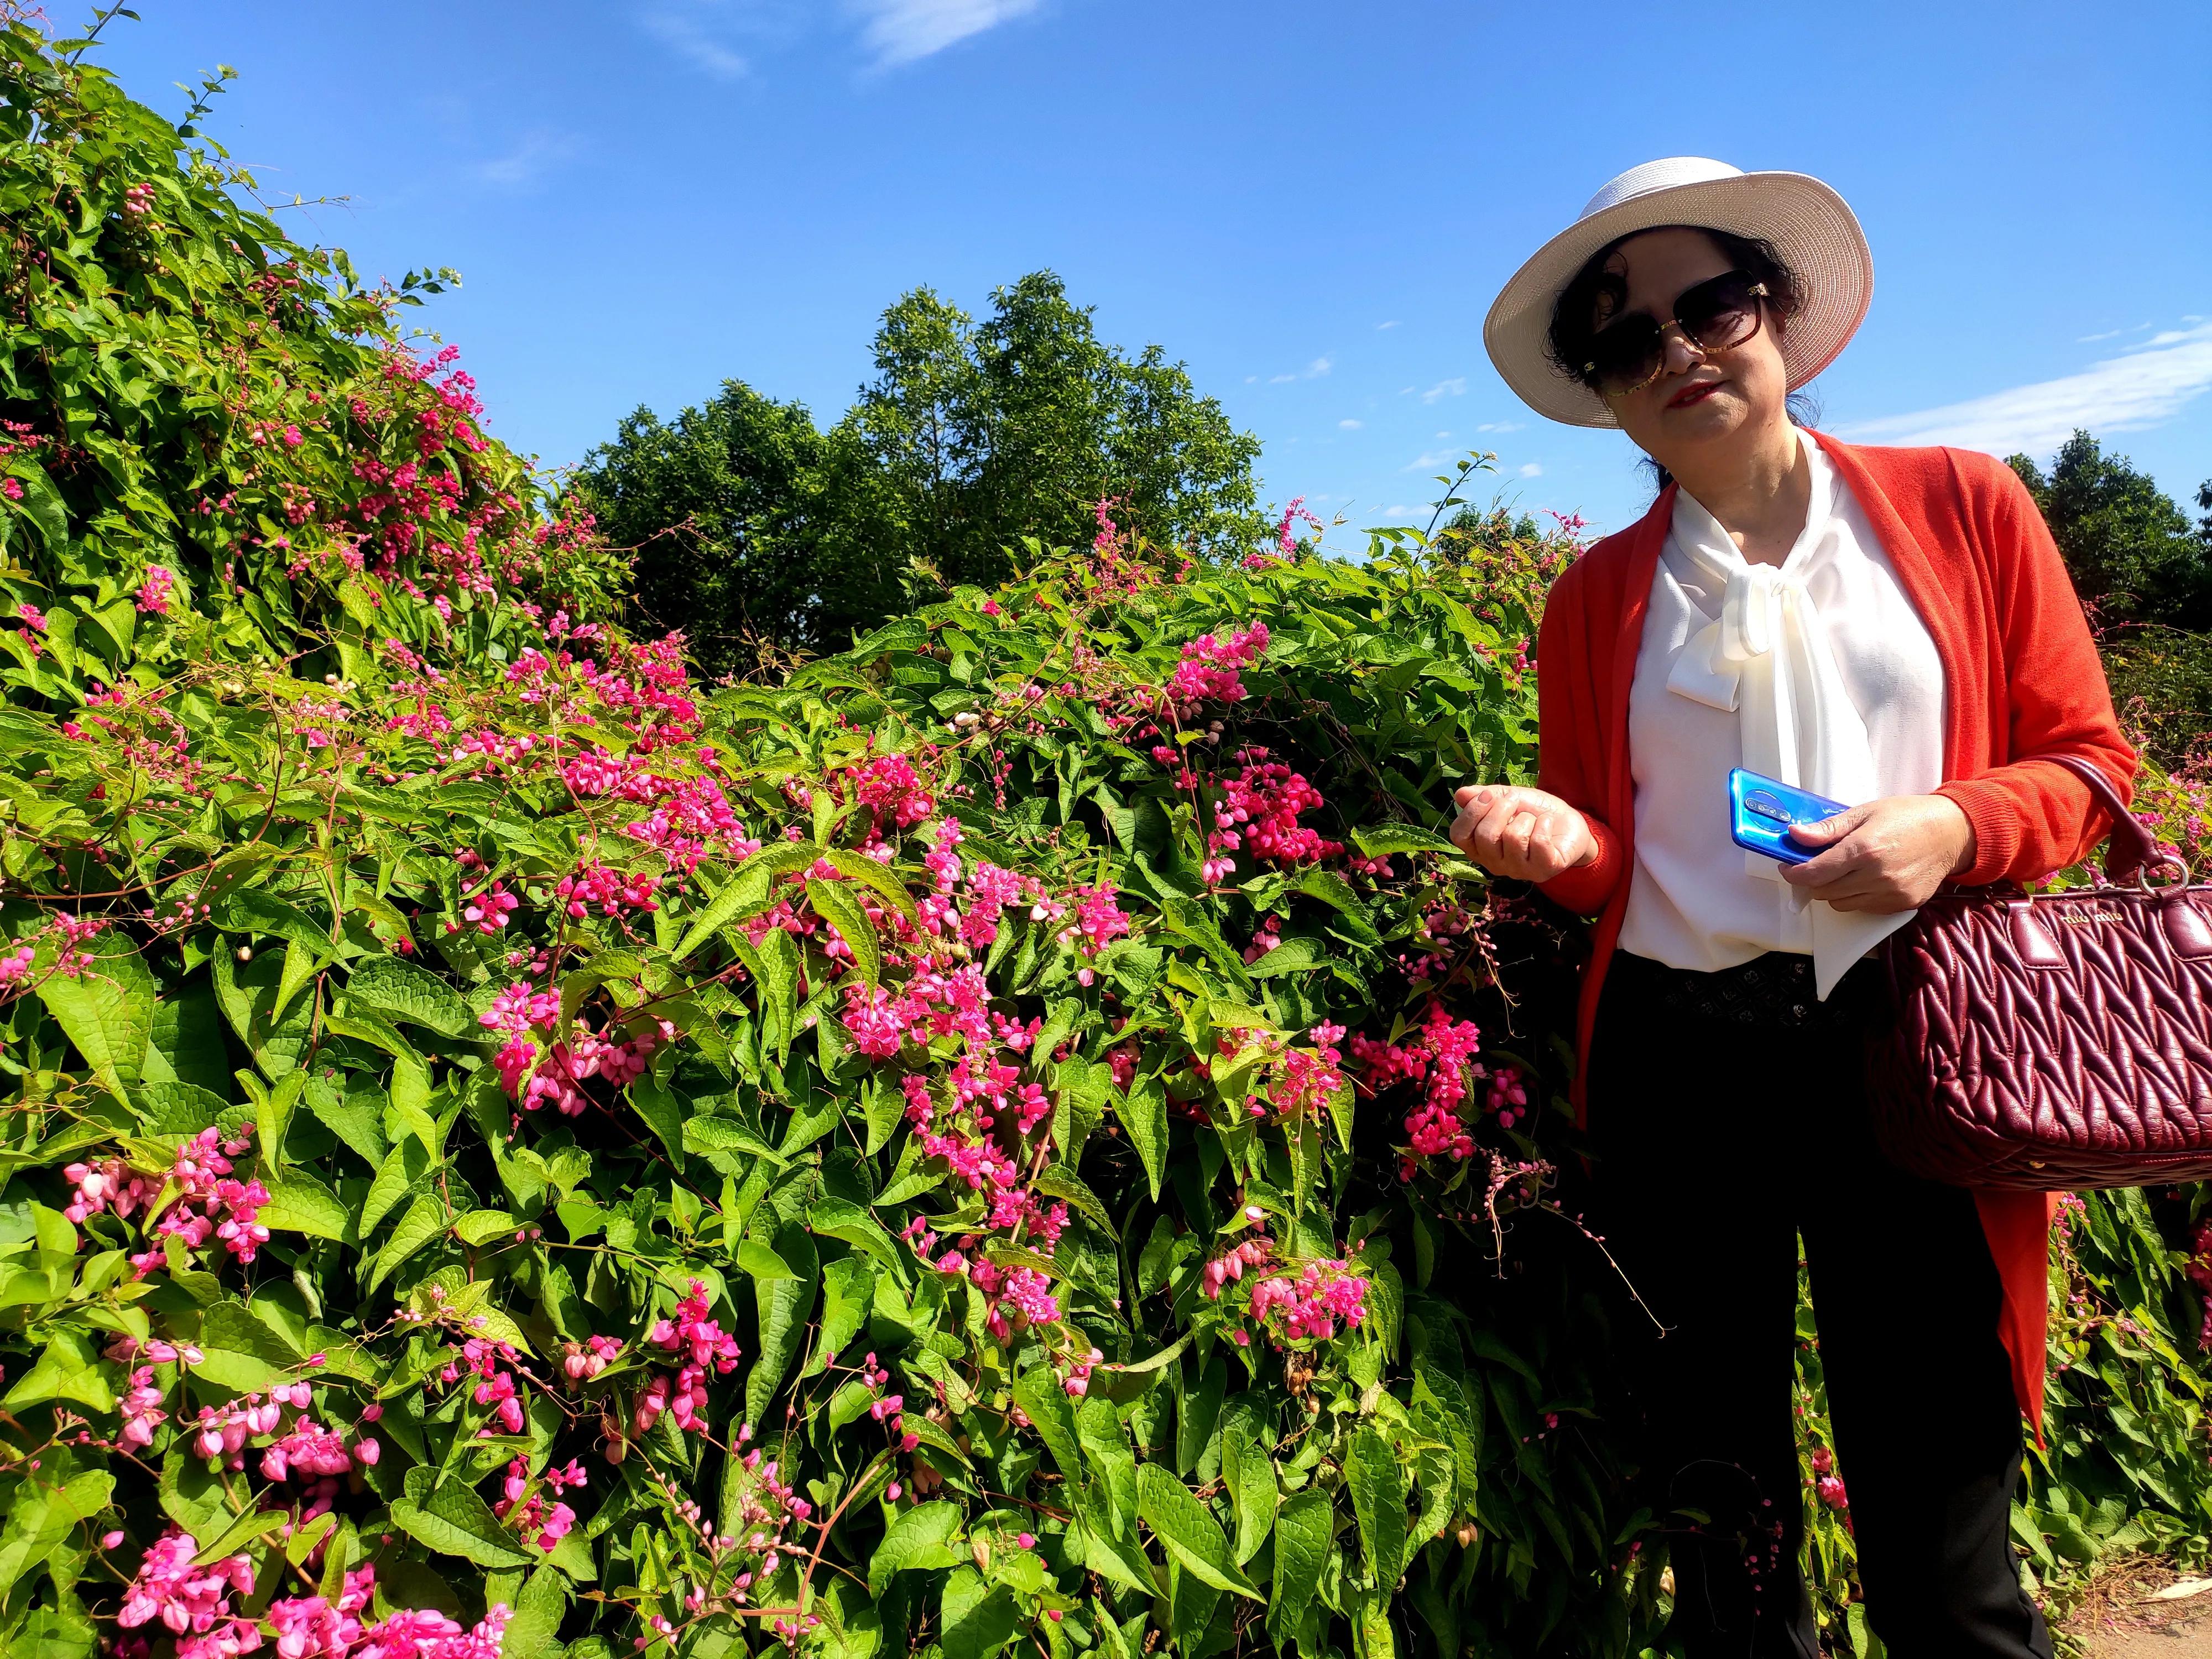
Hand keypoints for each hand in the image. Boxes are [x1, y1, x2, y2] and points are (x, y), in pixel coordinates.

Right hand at [1449, 785, 1597, 883]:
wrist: (1568, 823)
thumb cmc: (1534, 811)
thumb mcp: (1508, 797)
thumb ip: (1485, 796)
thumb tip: (1459, 795)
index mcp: (1480, 848)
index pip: (1459, 835)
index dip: (1472, 812)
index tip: (1489, 795)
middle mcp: (1494, 864)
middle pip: (1485, 837)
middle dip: (1501, 809)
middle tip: (1514, 801)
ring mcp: (1518, 870)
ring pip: (1513, 838)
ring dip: (1526, 818)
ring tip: (1533, 819)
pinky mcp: (1543, 870)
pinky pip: (1538, 842)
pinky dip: (1545, 824)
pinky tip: (1547, 825)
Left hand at [1780, 794, 1976, 912]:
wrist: (1952, 833)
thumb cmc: (1907, 816)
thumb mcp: (1864, 812)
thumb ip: (1828, 829)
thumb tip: (1794, 835)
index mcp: (1863, 849)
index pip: (1814, 873)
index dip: (1794, 873)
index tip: (1788, 867)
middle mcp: (1876, 876)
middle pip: (1824, 891)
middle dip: (1813, 880)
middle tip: (1816, 865)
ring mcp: (1891, 894)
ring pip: (1841, 904)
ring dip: (1834, 891)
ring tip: (1844, 871)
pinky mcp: (1902, 905)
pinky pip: (1864, 908)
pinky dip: (1856, 897)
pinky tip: (1866, 879)